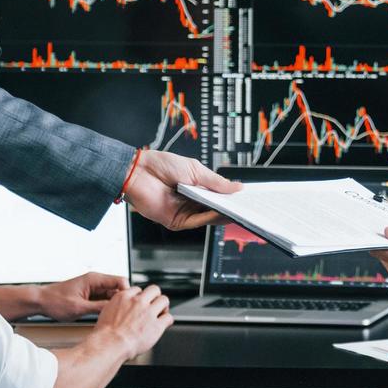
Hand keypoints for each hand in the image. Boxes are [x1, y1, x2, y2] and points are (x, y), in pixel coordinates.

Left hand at [37, 272, 129, 320]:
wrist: (41, 301)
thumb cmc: (56, 302)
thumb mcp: (79, 308)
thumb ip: (99, 307)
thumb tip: (115, 309)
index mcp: (94, 279)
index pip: (120, 281)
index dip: (127, 292)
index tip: (128, 305)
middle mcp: (95, 281)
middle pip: (117, 288)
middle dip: (122, 300)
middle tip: (124, 314)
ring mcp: (92, 288)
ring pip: (111, 295)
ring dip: (114, 305)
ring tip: (115, 317)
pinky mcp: (89, 294)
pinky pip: (103, 299)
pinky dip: (106, 306)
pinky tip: (106, 316)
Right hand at [91, 284, 172, 357]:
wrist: (110, 344)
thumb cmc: (105, 334)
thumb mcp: (106, 312)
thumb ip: (117, 307)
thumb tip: (121, 310)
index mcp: (124, 297)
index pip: (138, 289)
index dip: (141, 296)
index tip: (141, 302)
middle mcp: (137, 302)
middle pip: (154, 289)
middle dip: (155, 297)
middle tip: (154, 304)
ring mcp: (148, 312)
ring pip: (164, 300)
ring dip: (163, 306)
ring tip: (161, 313)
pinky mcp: (156, 325)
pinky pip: (168, 318)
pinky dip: (167, 320)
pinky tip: (164, 324)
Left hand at [123, 150, 241, 230]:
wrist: (139, 171)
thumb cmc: (162, 166)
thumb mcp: (196, 170)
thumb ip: (216, 182)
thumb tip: (237, 188)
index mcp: (197, 188)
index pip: (219, 197)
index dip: (232, 198)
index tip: (248, 198)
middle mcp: (192, 202)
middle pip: (216, 209)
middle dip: (232, 208)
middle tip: (248, 207)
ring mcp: (184, 213)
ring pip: (208, 217)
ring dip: (224, 215)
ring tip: (239, 210)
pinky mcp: (176, 221)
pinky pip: (197, 222)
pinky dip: (210, 219)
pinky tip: (221, 213)